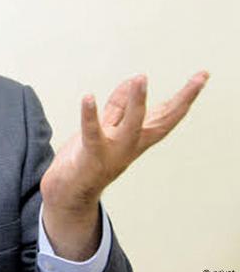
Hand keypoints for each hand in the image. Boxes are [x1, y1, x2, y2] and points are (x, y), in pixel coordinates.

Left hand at [40, 71, 208, 259]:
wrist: (69, 195)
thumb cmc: (87, 159)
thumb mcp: (106, 128)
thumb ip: (118, 107)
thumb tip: (131, 81)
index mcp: (137, 137)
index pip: (166, 114)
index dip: (185, 96)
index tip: (202, 76)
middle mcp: (131, 145)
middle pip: (162, 120)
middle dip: (182, 99)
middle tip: (199, 78)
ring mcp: (113, 151)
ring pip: (130, 124)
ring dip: (136, 101)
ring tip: (141, 78)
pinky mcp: (91, 155)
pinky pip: (91, 132)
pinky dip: (89, 115)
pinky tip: (88, 97)